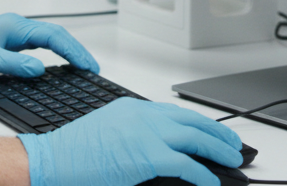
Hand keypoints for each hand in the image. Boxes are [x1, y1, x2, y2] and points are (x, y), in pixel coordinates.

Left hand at [0, 13, 98, 78]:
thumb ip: (13, 65)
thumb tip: (39, 70)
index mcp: (15, 26)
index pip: (52, 36)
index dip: (72, 50)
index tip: (87, 65)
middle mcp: (18, 28)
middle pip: (56, 35)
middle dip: (76, 50)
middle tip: (93, 67)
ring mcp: (15, 36)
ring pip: (50, 40)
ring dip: (68, 51)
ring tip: (84, 66)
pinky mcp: (12, 45)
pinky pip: (40, 48)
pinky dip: (56, 55)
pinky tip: (62, 66)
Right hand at [19, 97, 242, 185]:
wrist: (53, 159)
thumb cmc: (74, 152)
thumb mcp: (108, 134)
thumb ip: (134, 136)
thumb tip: (160, 153)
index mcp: (132, 108)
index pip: (175, 113)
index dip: (199, 123)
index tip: (212, 131)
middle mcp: (142, 115)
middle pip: (191, 121)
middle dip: (217, 133)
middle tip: (233, 144)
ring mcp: (146, 133)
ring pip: (195, 138)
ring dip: (218, 150)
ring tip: (232, 160)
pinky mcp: (148, 156)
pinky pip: (187, 165)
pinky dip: (203, 175)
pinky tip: (211, 183)